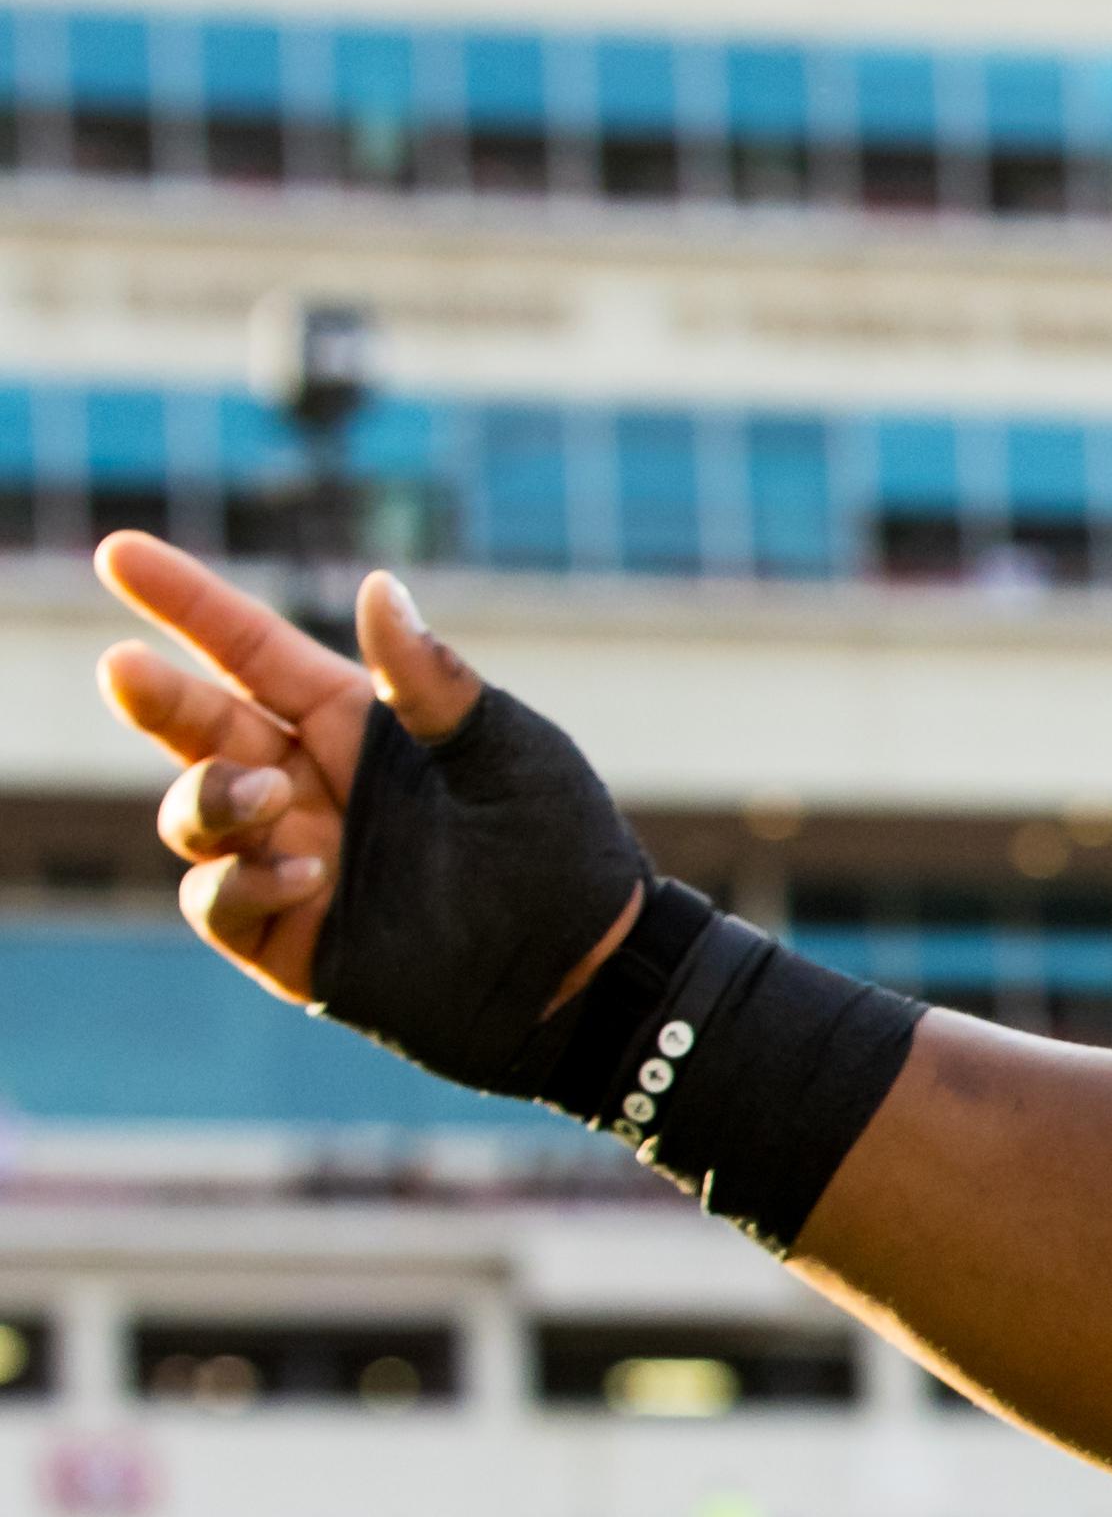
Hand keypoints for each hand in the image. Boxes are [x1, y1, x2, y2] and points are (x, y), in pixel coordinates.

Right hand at [93, 533, 628, 1018]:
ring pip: (193, 814)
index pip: (251, 652)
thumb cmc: (558, 841)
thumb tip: (378, 587)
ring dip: (208, 797)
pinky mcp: (291, 938)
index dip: (186, 602)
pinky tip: (305, 871)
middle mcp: (309, 785)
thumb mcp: (504, 748)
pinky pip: (220, 901)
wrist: (588, 965)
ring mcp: (293, 859)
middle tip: (125, 667)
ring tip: (267, 795)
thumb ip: (430, 681)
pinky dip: (241, 881)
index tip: (118, 551)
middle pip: (201, 727)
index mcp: (355, 724)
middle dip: (157, 695)